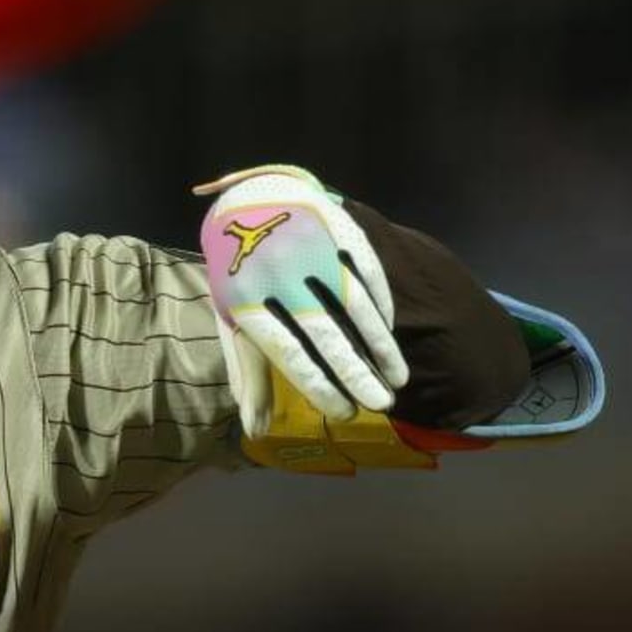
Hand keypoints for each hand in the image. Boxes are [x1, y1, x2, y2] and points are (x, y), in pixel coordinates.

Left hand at [194, 165, 408, 435]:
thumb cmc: (239, 272)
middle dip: (355, 373)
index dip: (318, 385)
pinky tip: (389, 334)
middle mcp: (280, 275)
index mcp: (246, 300)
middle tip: (382, 406)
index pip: (288, 353)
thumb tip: (256, 431)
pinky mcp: (337, 228)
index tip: (344, 413)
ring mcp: (311, 249)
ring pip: (353, 305)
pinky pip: (367, 272)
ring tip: (398, 379)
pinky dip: (381, 305)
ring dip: (379, 345)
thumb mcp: (232, 319)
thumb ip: (247, 372)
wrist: (248, 200)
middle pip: (324, 333)